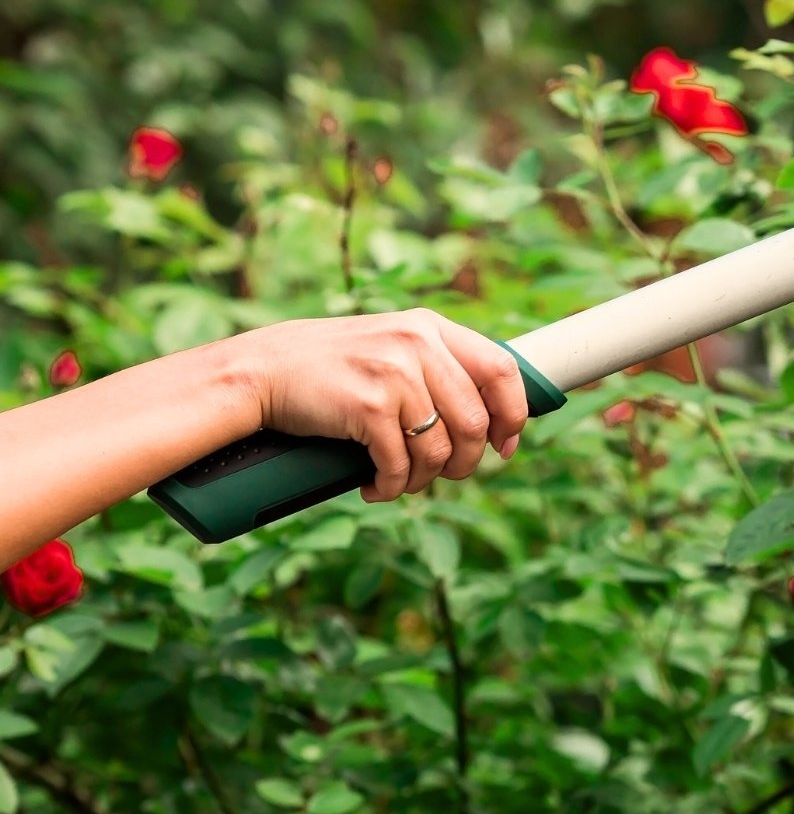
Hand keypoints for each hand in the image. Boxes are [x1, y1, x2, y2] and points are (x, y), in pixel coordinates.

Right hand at [237, 310, 528, 501]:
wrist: (261, 371)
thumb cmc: (329, 369)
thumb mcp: (390, 347)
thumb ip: (435, 368)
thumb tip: (488, 422)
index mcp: (431, 327)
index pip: (501, 369)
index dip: (513, 414)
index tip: (505, 446)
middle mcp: (418, 343)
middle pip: (475, 422)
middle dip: (465, 463)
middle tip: (443, 475)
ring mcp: (394, 372)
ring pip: (440, 449)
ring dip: (424, 480)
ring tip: (401, 482)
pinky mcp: (368, 405)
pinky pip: (401, 464)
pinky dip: (392, 487)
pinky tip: (376, 487)